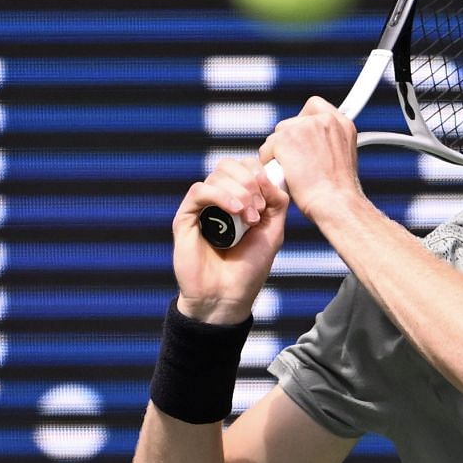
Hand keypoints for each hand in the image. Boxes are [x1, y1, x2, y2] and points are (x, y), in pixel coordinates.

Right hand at [171, 157, 288, 324]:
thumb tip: (268, 175)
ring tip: (250, 220)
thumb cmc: (249, 268)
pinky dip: (221, 196)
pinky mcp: (185, 217)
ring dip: (240, 192)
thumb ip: (277, 202)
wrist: (227, 297)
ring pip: (217, 175)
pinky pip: (200, 191)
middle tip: (259, 210)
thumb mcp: (273, 232)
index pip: (245, 166)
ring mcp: (202, 207)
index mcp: (239, 200)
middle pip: (230, 165)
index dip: (258, 173)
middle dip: (250, 182)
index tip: (269, 198)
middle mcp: (219, 200)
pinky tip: (236, 212)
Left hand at [262, 97, 363, 222]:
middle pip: (293, 121)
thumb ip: (327, 143)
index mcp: (342, 124)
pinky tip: (283, 175)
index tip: (303, 135)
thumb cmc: (339, 192)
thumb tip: (311, 144)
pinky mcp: (286, 139)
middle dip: (290, 141)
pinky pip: (267, 148)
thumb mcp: (343, 158)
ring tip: (293, 172)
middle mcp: (325, 120)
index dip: (304, 122)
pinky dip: (270, 162)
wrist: (336, 204)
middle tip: (297, 162)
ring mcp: (305, 127)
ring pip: (278, 134)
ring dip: (280, 152)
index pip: (314, 107)